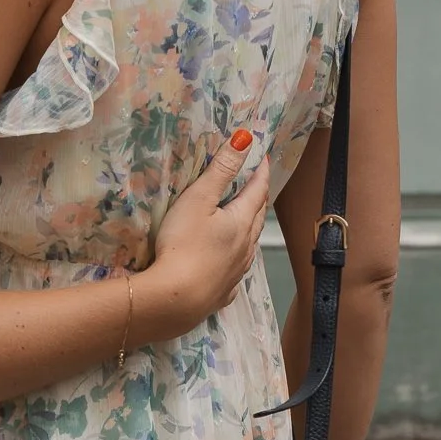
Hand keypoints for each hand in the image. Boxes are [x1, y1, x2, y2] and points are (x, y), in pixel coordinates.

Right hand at [148, 131, 270, 330]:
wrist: (175, 299)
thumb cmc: (183, 245)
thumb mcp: (198, 200)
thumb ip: (221, 170)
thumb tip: (245, 140)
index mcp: (241, 221)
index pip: (257, 191)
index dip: (260, 172)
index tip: (264, 158)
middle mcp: (245, 247)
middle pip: (258, 218)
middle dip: (258, 199)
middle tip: (257, 186)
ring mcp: (236, 272)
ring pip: (250, 245)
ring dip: (250, 229)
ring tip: (246, 220)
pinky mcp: (222, 292)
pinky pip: (236, 271)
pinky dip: (237, 259)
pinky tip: (231, 263)